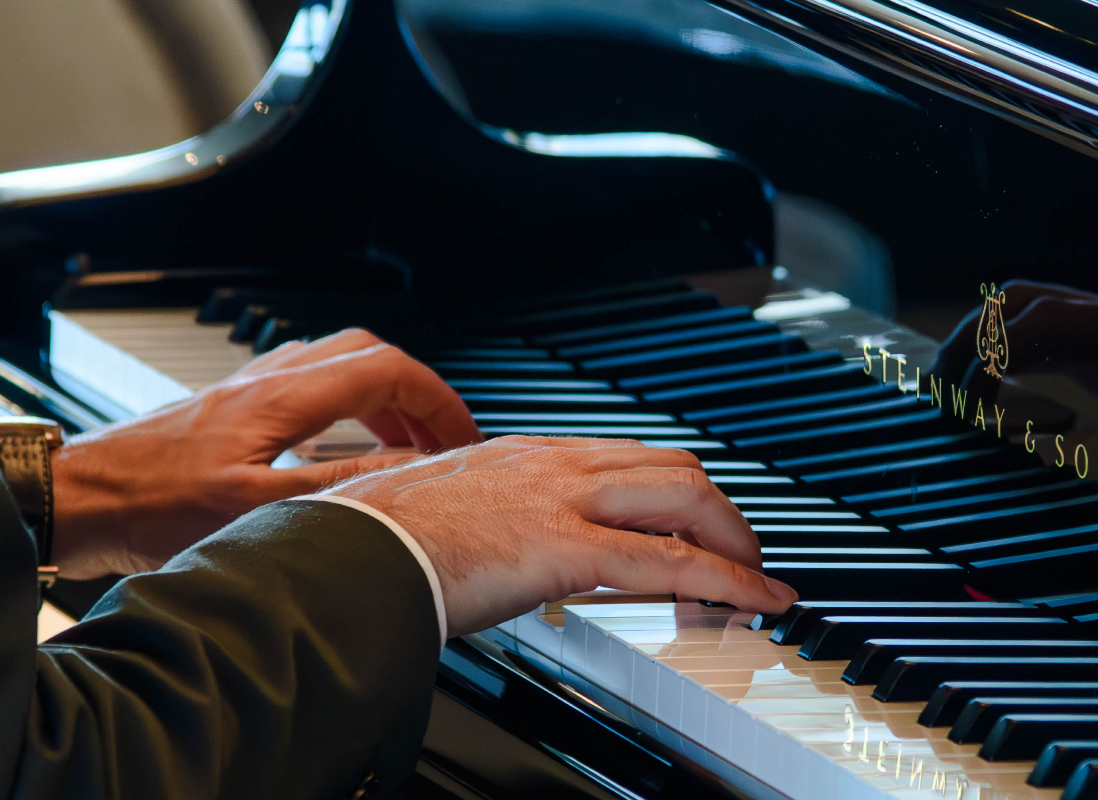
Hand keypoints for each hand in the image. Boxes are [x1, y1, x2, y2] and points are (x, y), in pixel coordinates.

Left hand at [53, 329, 481, 577]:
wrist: (74, 498)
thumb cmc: (145, 507)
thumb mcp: (257, 510)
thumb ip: (340, 489)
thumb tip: (406, 472)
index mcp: (280, 398)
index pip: (387, 369)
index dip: (437, 399)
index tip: (461, 435)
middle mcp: (264, 382)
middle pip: (366, 352)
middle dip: (416, 390)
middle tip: (439, 435)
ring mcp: (244, 391)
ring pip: (334, 364)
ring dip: (379, 396)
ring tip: (400, 443)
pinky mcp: (225, 410)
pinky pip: (303, 384)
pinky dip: (341, 406)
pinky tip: (337, 448)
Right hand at [317, 436, 799, 633]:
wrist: (342, 554)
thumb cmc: (372, 545)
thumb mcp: (440, 518)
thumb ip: (482, 526)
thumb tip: (492, 557)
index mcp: (521, 456)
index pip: (622, 459)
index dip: (671, 491)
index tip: (690, 521)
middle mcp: (550, 464)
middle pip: (670, 468)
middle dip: (719, 509)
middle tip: (740, 550)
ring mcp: (561, 498)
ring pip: (683, 499)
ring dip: (734, 539)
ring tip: (755, 576)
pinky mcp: (564, 545)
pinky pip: (669, 559)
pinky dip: (727, 580)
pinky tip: (753, 599)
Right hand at [926, 281, 1097, 450]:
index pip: (1052, 316)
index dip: (1001, 350)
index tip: (978, 402)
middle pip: (1019, 299)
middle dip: (969, 341)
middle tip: (946, 399)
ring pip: (1023, 308)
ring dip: (981, 344)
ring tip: (958, 400)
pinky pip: (1042, 334)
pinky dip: (1006, 357)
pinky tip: (1005, 405)